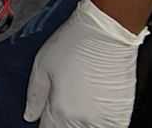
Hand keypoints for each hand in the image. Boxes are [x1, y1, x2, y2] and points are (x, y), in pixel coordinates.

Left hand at [24, 0, 146, 127]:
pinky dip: (100, 121)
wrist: (108, 32)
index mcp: (60, 109)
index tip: (46, 116)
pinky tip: (96, 102)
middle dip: (62, 121)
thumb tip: (29, 115)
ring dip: (81, 121)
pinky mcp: (122, 113)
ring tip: (81, 97)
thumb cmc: (75, 42)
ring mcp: (104, 118)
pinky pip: (108, 127)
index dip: (45, 122)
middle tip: (66, 99)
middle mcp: (83, 119)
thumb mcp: (42, 64)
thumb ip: (34, 95)